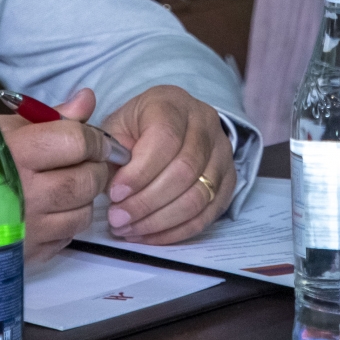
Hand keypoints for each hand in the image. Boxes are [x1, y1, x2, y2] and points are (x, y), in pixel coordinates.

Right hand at [0, 88, 111, 264]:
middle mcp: (27, 193)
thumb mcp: (5, 128)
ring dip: (84, 198)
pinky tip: (52, 211)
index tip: (97, 140)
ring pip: (82, 213)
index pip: (76, 142)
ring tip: (69, 186)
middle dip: (95, 169)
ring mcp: (29, 228)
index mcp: (18, 153)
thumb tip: (88, 99)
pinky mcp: (28, 254)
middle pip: (85, 181)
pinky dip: (67, 223)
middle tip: (89, 162)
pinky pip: (67, 237)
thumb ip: (51, 116)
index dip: (95, 139)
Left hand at [100, 85, 235, 245]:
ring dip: (160, 221)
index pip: (165, 140)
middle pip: (185, 171)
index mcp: (172, 103)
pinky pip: (208, 214)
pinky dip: (176, 231)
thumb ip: (111, 152)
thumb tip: (114, 189)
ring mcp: (222, 152)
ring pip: (199, 196)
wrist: (168, 125)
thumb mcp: (116, 127)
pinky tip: (149, 235)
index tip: (114, 194)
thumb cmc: (136, 128)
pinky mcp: (229, 180)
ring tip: (129, 229)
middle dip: (147, 202)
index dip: (140, 172)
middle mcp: (205, 123)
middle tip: (118, 219)